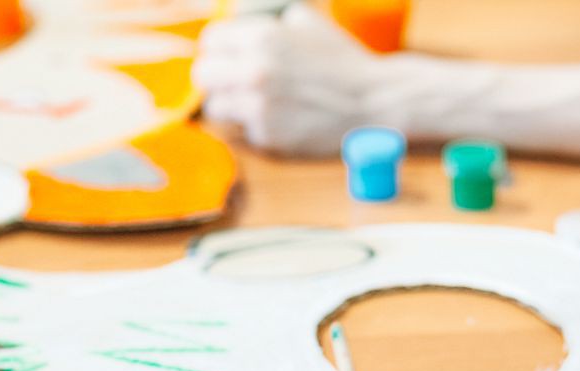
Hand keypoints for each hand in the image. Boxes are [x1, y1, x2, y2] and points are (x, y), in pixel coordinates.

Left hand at [193, 4, 379, 154]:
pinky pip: (240, 132)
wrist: (376, 103)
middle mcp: (254, 69)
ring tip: (252, 106)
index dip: (218, 51)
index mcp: (262, 36)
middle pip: (203, 75)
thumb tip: (243, 26)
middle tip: (231, 86)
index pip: (211, 41)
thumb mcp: (309, 24)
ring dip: (230, 107)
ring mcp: (258, 106)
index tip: (226, 61)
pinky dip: (252, 128)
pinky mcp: (267, 136)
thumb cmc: (344, 64)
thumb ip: (271, 23)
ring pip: (215, 108)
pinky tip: (276, 122)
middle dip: (216, 80)